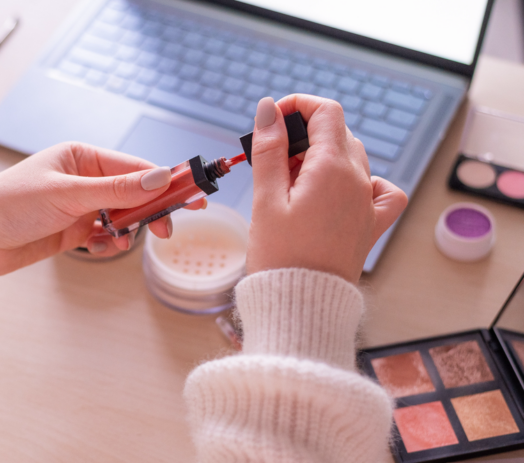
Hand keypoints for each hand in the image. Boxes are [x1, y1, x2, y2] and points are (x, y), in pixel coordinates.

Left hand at [0, 142, 202, 277]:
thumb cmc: (9, 203)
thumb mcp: (67, 194)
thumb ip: (116, 190)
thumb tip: (160, 179)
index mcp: (83, 157)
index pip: (137, 168)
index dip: (167, 182)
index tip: (194, 195)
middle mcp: (85, 179)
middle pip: (135, 193)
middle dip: (150, 212)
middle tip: (166, 230)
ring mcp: (81, 206)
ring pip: (123, 217)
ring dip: (127, 232)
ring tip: (115, 241)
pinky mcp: (74, 230)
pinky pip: (106, 236)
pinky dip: (108, 245)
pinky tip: (97, 248)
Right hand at [246, 96, 407, 282]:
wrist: (302, 304)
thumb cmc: (280, 257)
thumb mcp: (266, 199)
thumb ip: (269, 150)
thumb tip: (269, 109)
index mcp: (333, 169)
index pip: (326, 112)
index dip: (297, 105)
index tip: (273, 119)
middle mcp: (359, 181)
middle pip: (337, 133)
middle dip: (303, 135)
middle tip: (272, 161)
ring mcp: (368, 203)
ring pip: (353, 157)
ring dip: (322, 156)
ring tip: (291, 183)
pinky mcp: (371, 225)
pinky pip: (381, 190)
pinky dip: (361, 180)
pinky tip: (339, 190)